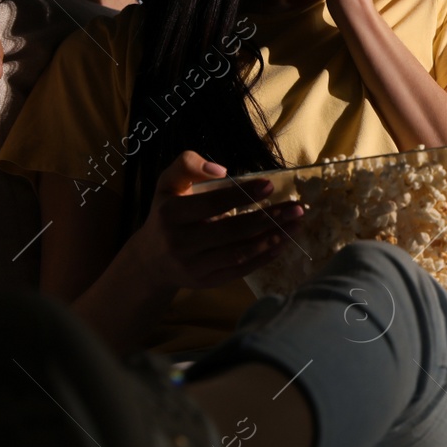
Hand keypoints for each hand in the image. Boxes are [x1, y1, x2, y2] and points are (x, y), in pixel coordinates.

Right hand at [130, 151, 304, 294]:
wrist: (150, 260)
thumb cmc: (166, 214)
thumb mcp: (168, 184)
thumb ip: (187, 165)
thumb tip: (221, 169)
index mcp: (171, 214)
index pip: (212, 203)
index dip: (242, 194)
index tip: (270, 184)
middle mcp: (180, 242)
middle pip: (232, 230)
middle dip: (268, 218)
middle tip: (296, 208)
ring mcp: (194, 265)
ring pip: (239, 252)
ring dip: (272, 239)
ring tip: (296, 225)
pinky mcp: (206, 282)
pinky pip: (240, 270)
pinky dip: (264, 257)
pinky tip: (282, 243)